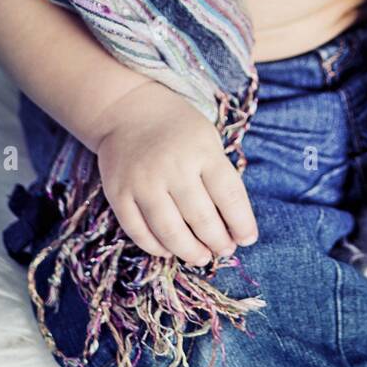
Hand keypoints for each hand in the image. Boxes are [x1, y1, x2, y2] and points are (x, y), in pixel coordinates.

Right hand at [92, 79, 258, 265]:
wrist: (127, 110)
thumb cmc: (178, 130)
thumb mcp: (207, 141)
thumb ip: (219, 178)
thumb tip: (233, 225)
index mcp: (203, 151)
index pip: (229, 196)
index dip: (242, 223)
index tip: (248, 239)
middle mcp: (173, 167)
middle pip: (202, 218)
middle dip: (218, 241)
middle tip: (226, 250)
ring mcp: (143, 182)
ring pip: (170, 232)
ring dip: (190, 251)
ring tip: (202, 257)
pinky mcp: (118, 194)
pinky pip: (139, 232)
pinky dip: (156, 247)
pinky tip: (170, 250)